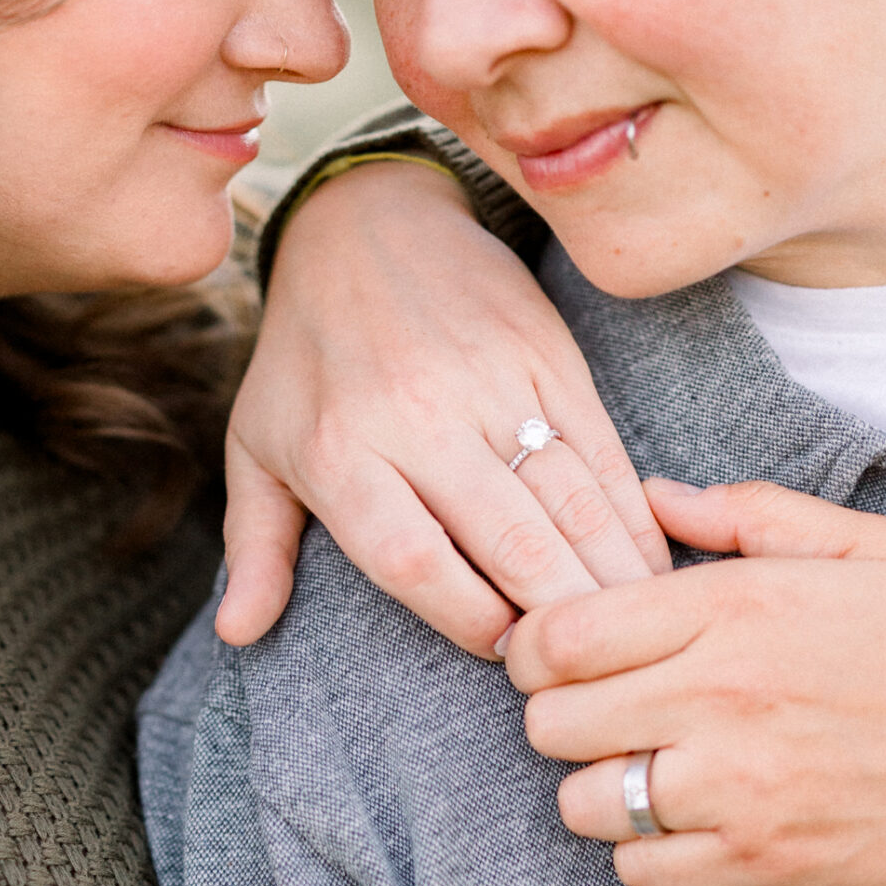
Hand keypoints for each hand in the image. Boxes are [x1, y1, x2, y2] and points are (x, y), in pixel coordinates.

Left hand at [216, 161, 667, 655]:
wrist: (367, 223)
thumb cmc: (305, 360)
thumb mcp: (256, 445)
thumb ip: (255, 547)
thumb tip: (235, 634)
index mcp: (342, 451)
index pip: (414, 560)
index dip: (466, 618)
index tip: (501, 653)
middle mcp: (418, 417)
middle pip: (508, 540)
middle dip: (555, 614)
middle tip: (581, 662)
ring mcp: (492, 383)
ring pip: (570, 499)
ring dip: (608, 575)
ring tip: (634, 630)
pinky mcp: (548, 356)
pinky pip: (603, 451)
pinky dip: (633, 516)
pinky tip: (649, 568)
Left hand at [506, 478, 885, 885]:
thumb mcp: (864, 547)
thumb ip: (748, 516)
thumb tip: (655, 496)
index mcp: (738, 607)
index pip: (561, 635)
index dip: (535, 649)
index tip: (558, 656)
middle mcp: (724, 695)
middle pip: (552, 721)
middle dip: (563, 717)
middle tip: (605, 714)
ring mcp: (741, 786)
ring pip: (584, 802)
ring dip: (599, 791)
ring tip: (645, 772)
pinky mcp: (766, 860)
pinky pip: (642, 870)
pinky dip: (646, 853)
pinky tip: (684, 824)